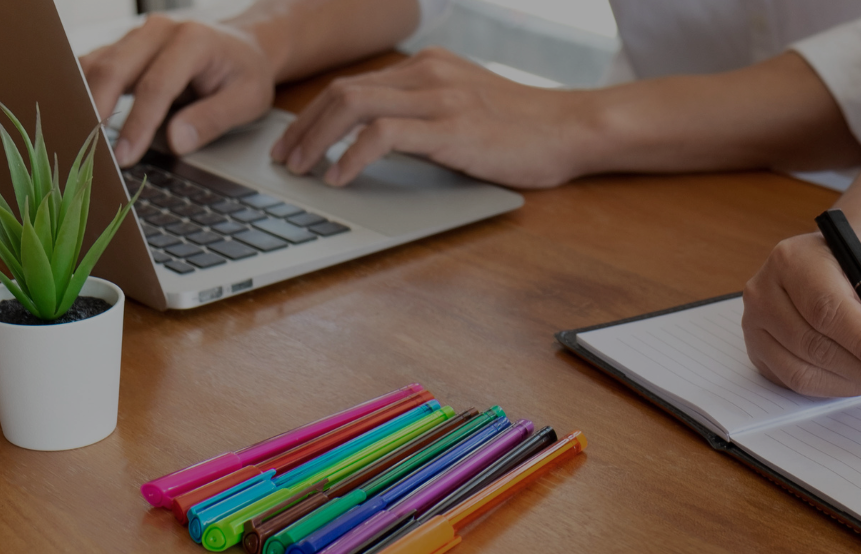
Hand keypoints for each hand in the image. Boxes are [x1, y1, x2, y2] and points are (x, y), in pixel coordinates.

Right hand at [80, 15, 275, 166]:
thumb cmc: (245, 73)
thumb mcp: (247, 100)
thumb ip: (213, 119)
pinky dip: (83, 91)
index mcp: (192, 40)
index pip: (156, 86)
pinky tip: (79, 118)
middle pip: (114, 70)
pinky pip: (95, 65)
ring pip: (97, 65)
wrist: (243, 45)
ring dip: (84, 101)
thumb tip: (176, 141)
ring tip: (79, 138)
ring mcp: (137, 35)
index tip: (125, 156)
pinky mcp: (124, 46)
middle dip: (97, 112)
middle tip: (91, 152)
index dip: (137, 124)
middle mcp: (159, 31)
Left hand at [270, 48, 593, 188]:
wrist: (575, 129)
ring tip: (301, 170)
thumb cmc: (529, 131)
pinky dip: (352, 155)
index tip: (296, 141)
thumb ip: (430, 117)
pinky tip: (340, 178)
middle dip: (303, 126)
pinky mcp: (450, 128)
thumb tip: (387, 146)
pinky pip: (383, 135)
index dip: (315, 113)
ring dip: (316, 139)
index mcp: (429, 68)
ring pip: (353, 104)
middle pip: (343, 90)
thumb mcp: (470, 112)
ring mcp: (438, 98)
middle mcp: (427, 74)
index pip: (355, 83)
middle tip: (285, 160)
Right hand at [742, 230, 860, 409]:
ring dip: (852, 383)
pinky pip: (795, 383)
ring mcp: (755, 324)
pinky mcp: (757, 352)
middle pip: (815, 345)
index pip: (829, 309)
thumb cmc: (856, 268)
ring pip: (804, 372)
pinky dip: (833, 387)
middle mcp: (764, 290)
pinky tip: (857, 378)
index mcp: (795, 259)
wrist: (830, 262)